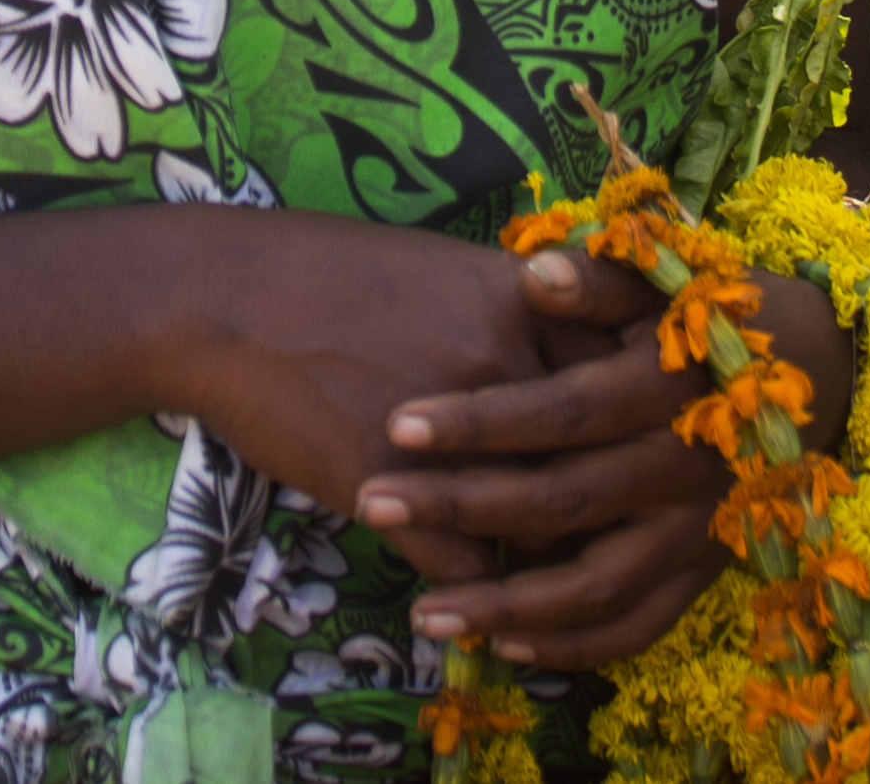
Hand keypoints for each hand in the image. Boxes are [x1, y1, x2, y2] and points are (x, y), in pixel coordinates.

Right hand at [162, 210, 609, 584]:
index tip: (649, 447)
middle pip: (600, 455)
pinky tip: (476, 605)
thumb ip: (510, 306)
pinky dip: (479, 595)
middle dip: (616, 503)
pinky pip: (470, 565)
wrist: (220, 301)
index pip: (626, 369)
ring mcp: (453, 431)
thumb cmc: (323, 272)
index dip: (646, 418)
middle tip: (624, 533)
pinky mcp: (396, 490)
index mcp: (521, 299)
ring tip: (554, 585)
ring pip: (542, 523)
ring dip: (553, 562)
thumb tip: (566, 337)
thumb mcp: (437, 264)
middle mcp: (504, 362)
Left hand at [363, 246, 849, 670]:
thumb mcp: (666, 277)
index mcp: (666, 389)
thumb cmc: (715, 312)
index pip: (561, 411)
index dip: (479, 420)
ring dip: (505, 604)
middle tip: (373, 505)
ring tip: (424, 614)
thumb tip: (532, 274)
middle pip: (560, 502)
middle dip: (460, 508)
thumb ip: (599, 278)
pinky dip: (576, 646)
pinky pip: (638, 624)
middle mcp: (684, 470)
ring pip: (593, 586)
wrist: (821, 370)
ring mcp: (696, 532)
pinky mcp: (705, 571)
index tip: (398, 422)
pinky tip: (506, 645)